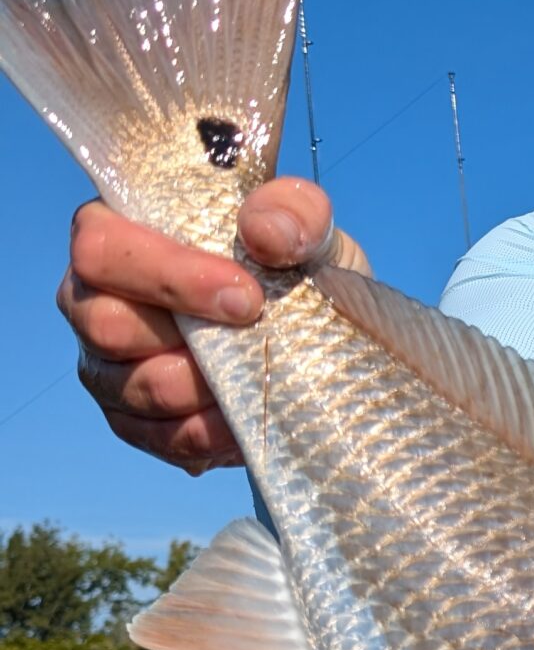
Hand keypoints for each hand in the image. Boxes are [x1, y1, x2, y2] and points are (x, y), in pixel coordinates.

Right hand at [58, 178, 357, 471]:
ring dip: (203, 386)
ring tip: (255, 370)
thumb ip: (290, 211)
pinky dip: (209, 432)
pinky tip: (246, 415)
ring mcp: (109, 368)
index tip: (245, 296)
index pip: (100, 249)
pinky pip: (158, 438)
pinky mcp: (136, 423)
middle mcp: (95, 301)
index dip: (167, 274)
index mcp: (120, 235)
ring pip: (133, 387)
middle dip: (189, 337)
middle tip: (254, 333)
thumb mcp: (307, 226)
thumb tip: (265, 233)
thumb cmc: (293, 264)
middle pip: (104, 325)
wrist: (321, 332)